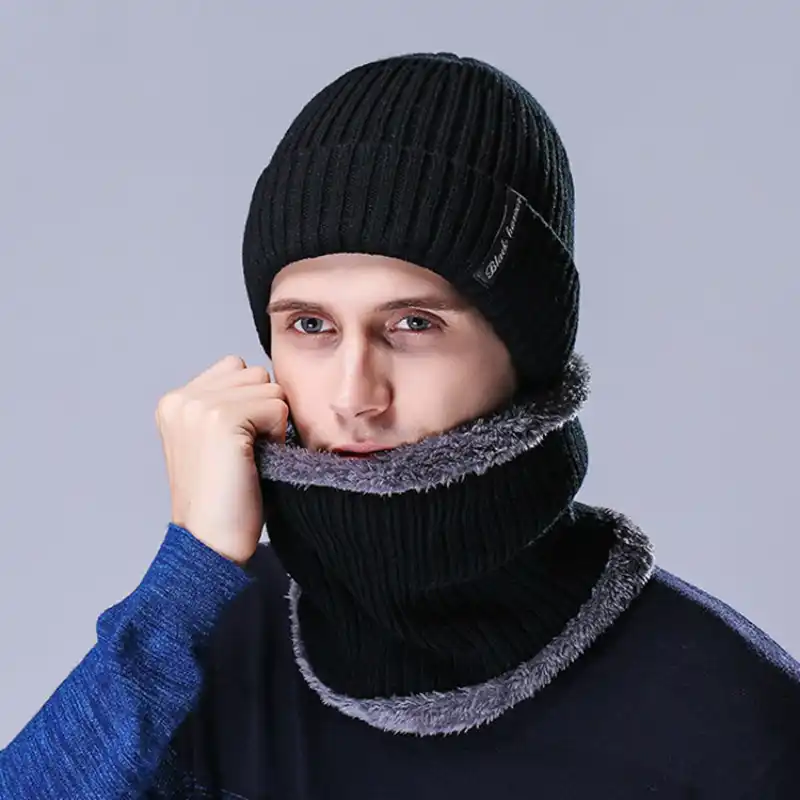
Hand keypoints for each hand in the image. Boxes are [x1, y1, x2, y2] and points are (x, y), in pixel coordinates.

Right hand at [155, 355, 287, 564]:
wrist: (210, 544)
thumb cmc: (223, 499)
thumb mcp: (215, 441)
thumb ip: (228, 403)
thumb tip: (267, 378)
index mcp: (174, 402)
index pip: (236, 367)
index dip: (252, 403)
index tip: (238, 443)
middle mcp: (181, 398)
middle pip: (255, 373)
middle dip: (263, 409)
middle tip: (246, 454)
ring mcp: (199, 407)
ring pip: (269, 387)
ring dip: (272, 422)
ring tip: (251, 458)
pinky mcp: (222, 419)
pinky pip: (277, 406)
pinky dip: (277, 436)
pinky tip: (257, 462)